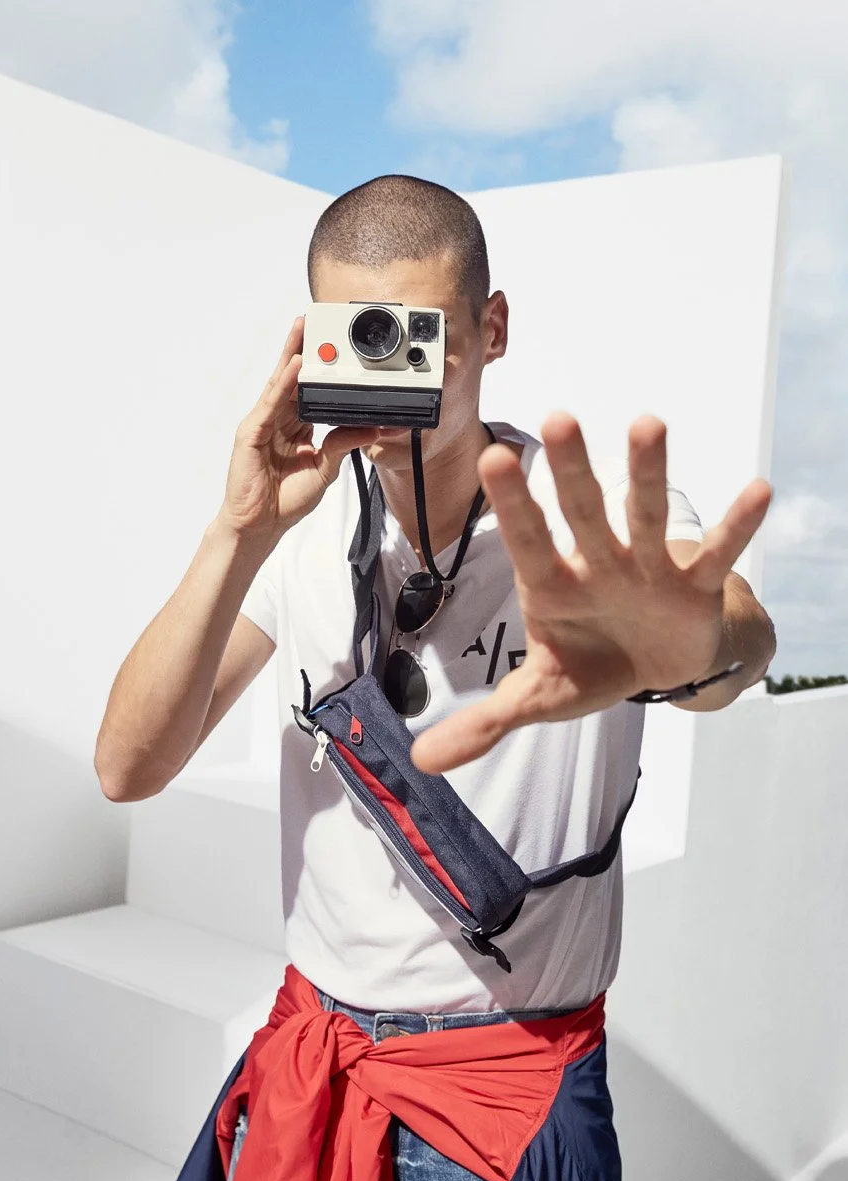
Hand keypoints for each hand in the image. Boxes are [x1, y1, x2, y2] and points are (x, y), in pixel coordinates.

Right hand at [218, 316, 381, 543]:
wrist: (260, 525)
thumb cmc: (285, 499)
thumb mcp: (324, 468)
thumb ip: (343, 444)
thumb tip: (372, 427)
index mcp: (295, 425)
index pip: (310, 389)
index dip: (321, 368)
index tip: (335, 345)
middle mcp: (277, 419)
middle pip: (292, 377)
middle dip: (303, 348)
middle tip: (316, 319)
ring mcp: (262, 423)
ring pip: (280, 383)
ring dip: (292, 354)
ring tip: (304, 328)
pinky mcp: (252, 433)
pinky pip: (271, 403)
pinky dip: (284, 384)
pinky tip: (296, 365)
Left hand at [410, 413, 772, 774]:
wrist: (655, 667)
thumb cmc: (589, 665)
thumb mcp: (538, 697)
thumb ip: (485, 722)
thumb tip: (422, 761)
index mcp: (552, 586)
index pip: (528, 542)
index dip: (513, 506)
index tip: (494, 458)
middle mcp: (596, 564)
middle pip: (581, 513)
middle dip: (571, 472)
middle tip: (558, 419)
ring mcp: (646, 569)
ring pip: (645, 517)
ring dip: (647, 474)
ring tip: (647, 424)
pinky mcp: (693, 586)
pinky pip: (716, 555)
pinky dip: (736, 528)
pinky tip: (758, 491)